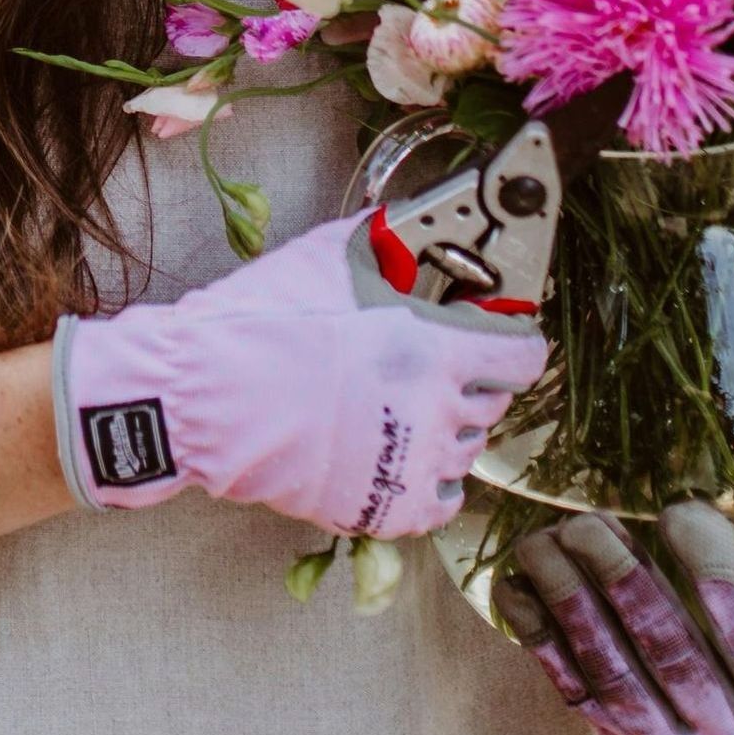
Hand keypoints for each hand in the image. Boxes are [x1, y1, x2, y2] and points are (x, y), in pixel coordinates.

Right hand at [52, 210, 546, 535]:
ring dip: (449, 424)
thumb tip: (406, 224)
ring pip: (468, 448)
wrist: (210, 396)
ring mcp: (414, 467)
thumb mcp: (328, 257)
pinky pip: (441, 500)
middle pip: (494, 399)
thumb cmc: (267, 320)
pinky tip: (399, 451)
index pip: (523, 354)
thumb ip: (382, 241)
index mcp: (434, 347)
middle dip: (472, 376)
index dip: (513, 337)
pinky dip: (430, 478)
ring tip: (404, 404)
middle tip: (431, 360)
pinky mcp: (387, 510)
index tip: (495, 331)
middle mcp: (437, 412)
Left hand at [494, 501, 733, 734]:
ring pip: (613, 671)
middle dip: (624, 580)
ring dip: (571, 601)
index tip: (680, 510)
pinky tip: (516, 587)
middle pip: (670, 652)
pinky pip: (576, 691)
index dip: (715, 572)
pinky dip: (540, 639)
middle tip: (591, 520)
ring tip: (544, 540)